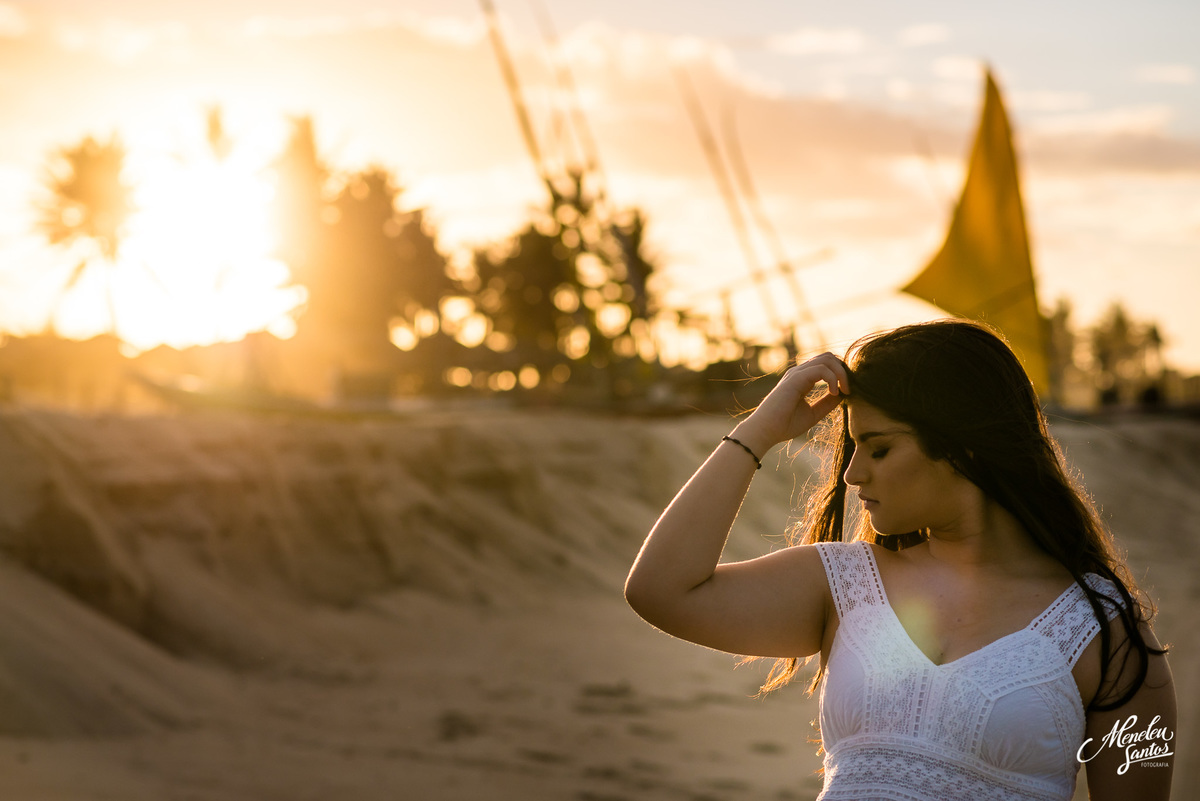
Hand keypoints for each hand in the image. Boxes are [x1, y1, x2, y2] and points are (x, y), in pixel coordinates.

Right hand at [732, 352, 849, 453]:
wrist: (766, 431)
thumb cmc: (785, 425)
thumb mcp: (813, 413)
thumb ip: (827, 403)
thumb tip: (844, 394)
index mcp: (802, 379)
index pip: (826, 364)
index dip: (841, 373)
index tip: (848, 391)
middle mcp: (799, 373)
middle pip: (828, 357)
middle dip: (843, 370)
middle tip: (848, 389)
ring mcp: (797, 374)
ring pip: (827, 359)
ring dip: (841, 374)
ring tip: (843, 391)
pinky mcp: (795, 379)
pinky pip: (821, 369)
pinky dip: (833, 379)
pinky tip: (835, 393)